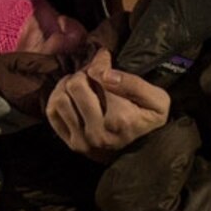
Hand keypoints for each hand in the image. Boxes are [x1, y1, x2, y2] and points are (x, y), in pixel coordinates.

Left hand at [46, 50, 170, 162]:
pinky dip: (57, 98)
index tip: (104, 57)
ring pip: (60, 99)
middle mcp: (99, 132)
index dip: (101, 61)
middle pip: (75, 85)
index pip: (98, 76)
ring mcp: (83, 141)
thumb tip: (104, 74)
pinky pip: (52, 113)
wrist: (145, 153)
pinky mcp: (72, 145)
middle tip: (92, 72)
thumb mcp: (158, 100)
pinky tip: (69, 95)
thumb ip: (134, 83)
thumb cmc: (149, 121)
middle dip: (83, 73)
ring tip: (81, 83)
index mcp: (121, 119)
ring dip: (68, 85)